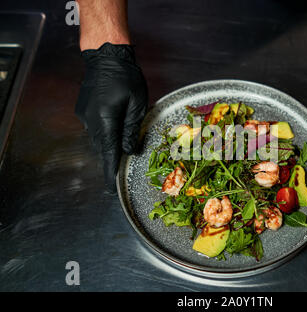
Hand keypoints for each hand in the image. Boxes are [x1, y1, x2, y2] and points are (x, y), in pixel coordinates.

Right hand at [76, 43, 147, 192]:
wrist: (106, 56)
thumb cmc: (126, 77)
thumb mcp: (137, 104)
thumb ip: (132, 129)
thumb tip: (130, 150)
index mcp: (105, 119)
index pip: (108, 152)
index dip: (110, 171)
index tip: (110, 188)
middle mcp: (91, 120)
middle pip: (102, 147)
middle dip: (111, 158)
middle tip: (121, 169)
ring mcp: (84, 115)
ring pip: (98, 139)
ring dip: (108, 145)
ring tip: (121, 147)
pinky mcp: (83, 110)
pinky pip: (94, 128)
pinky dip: (104, 133)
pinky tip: (114, 128)